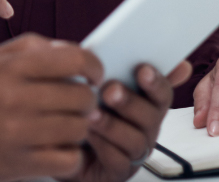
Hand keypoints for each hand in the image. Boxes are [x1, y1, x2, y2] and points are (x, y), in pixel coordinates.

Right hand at [0, 34, 103, 181]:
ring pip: (80, 128)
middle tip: (78, 102)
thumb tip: (73, 49)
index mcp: (9, 68)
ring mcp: (19, 133)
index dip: (93, 66)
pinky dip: (70, 154)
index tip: (95, 74)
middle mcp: (15, 98)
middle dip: (87, 99)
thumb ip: (30, 48)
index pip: (73, 59)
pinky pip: (70, 159)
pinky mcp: (21, 164)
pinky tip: (58, 147)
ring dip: (79, 127)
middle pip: (81, 96)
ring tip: (66, 124)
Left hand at [62, 61, 191, 181]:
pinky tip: (87, 134)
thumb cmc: (80, 107)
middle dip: (131, 102)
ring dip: (114, 125)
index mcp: (144, 103)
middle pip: (151, 117)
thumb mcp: (94, 80)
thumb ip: (116, 63)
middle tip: (111, 90)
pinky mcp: (118, 171)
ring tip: (92, 113)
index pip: (161, 92)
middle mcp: (144, 128)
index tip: (142, 69)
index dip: (156, 81)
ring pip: (136, 141)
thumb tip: (146, 49)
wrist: (56, 141)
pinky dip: (103, 146)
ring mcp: (133, 151)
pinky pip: (118, 162)